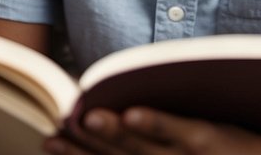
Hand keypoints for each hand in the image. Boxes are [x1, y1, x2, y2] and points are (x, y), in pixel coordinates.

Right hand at [45, 107, 260, 154]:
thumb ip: (157, 147)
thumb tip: (121, 122)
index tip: (48, 141)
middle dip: (84, 145)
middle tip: (55, 130)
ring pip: (143, 147)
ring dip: (112, 133)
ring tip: (87, 117)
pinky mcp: (212, 140)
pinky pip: (179, 132)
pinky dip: (156, 123)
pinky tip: (134, 112)